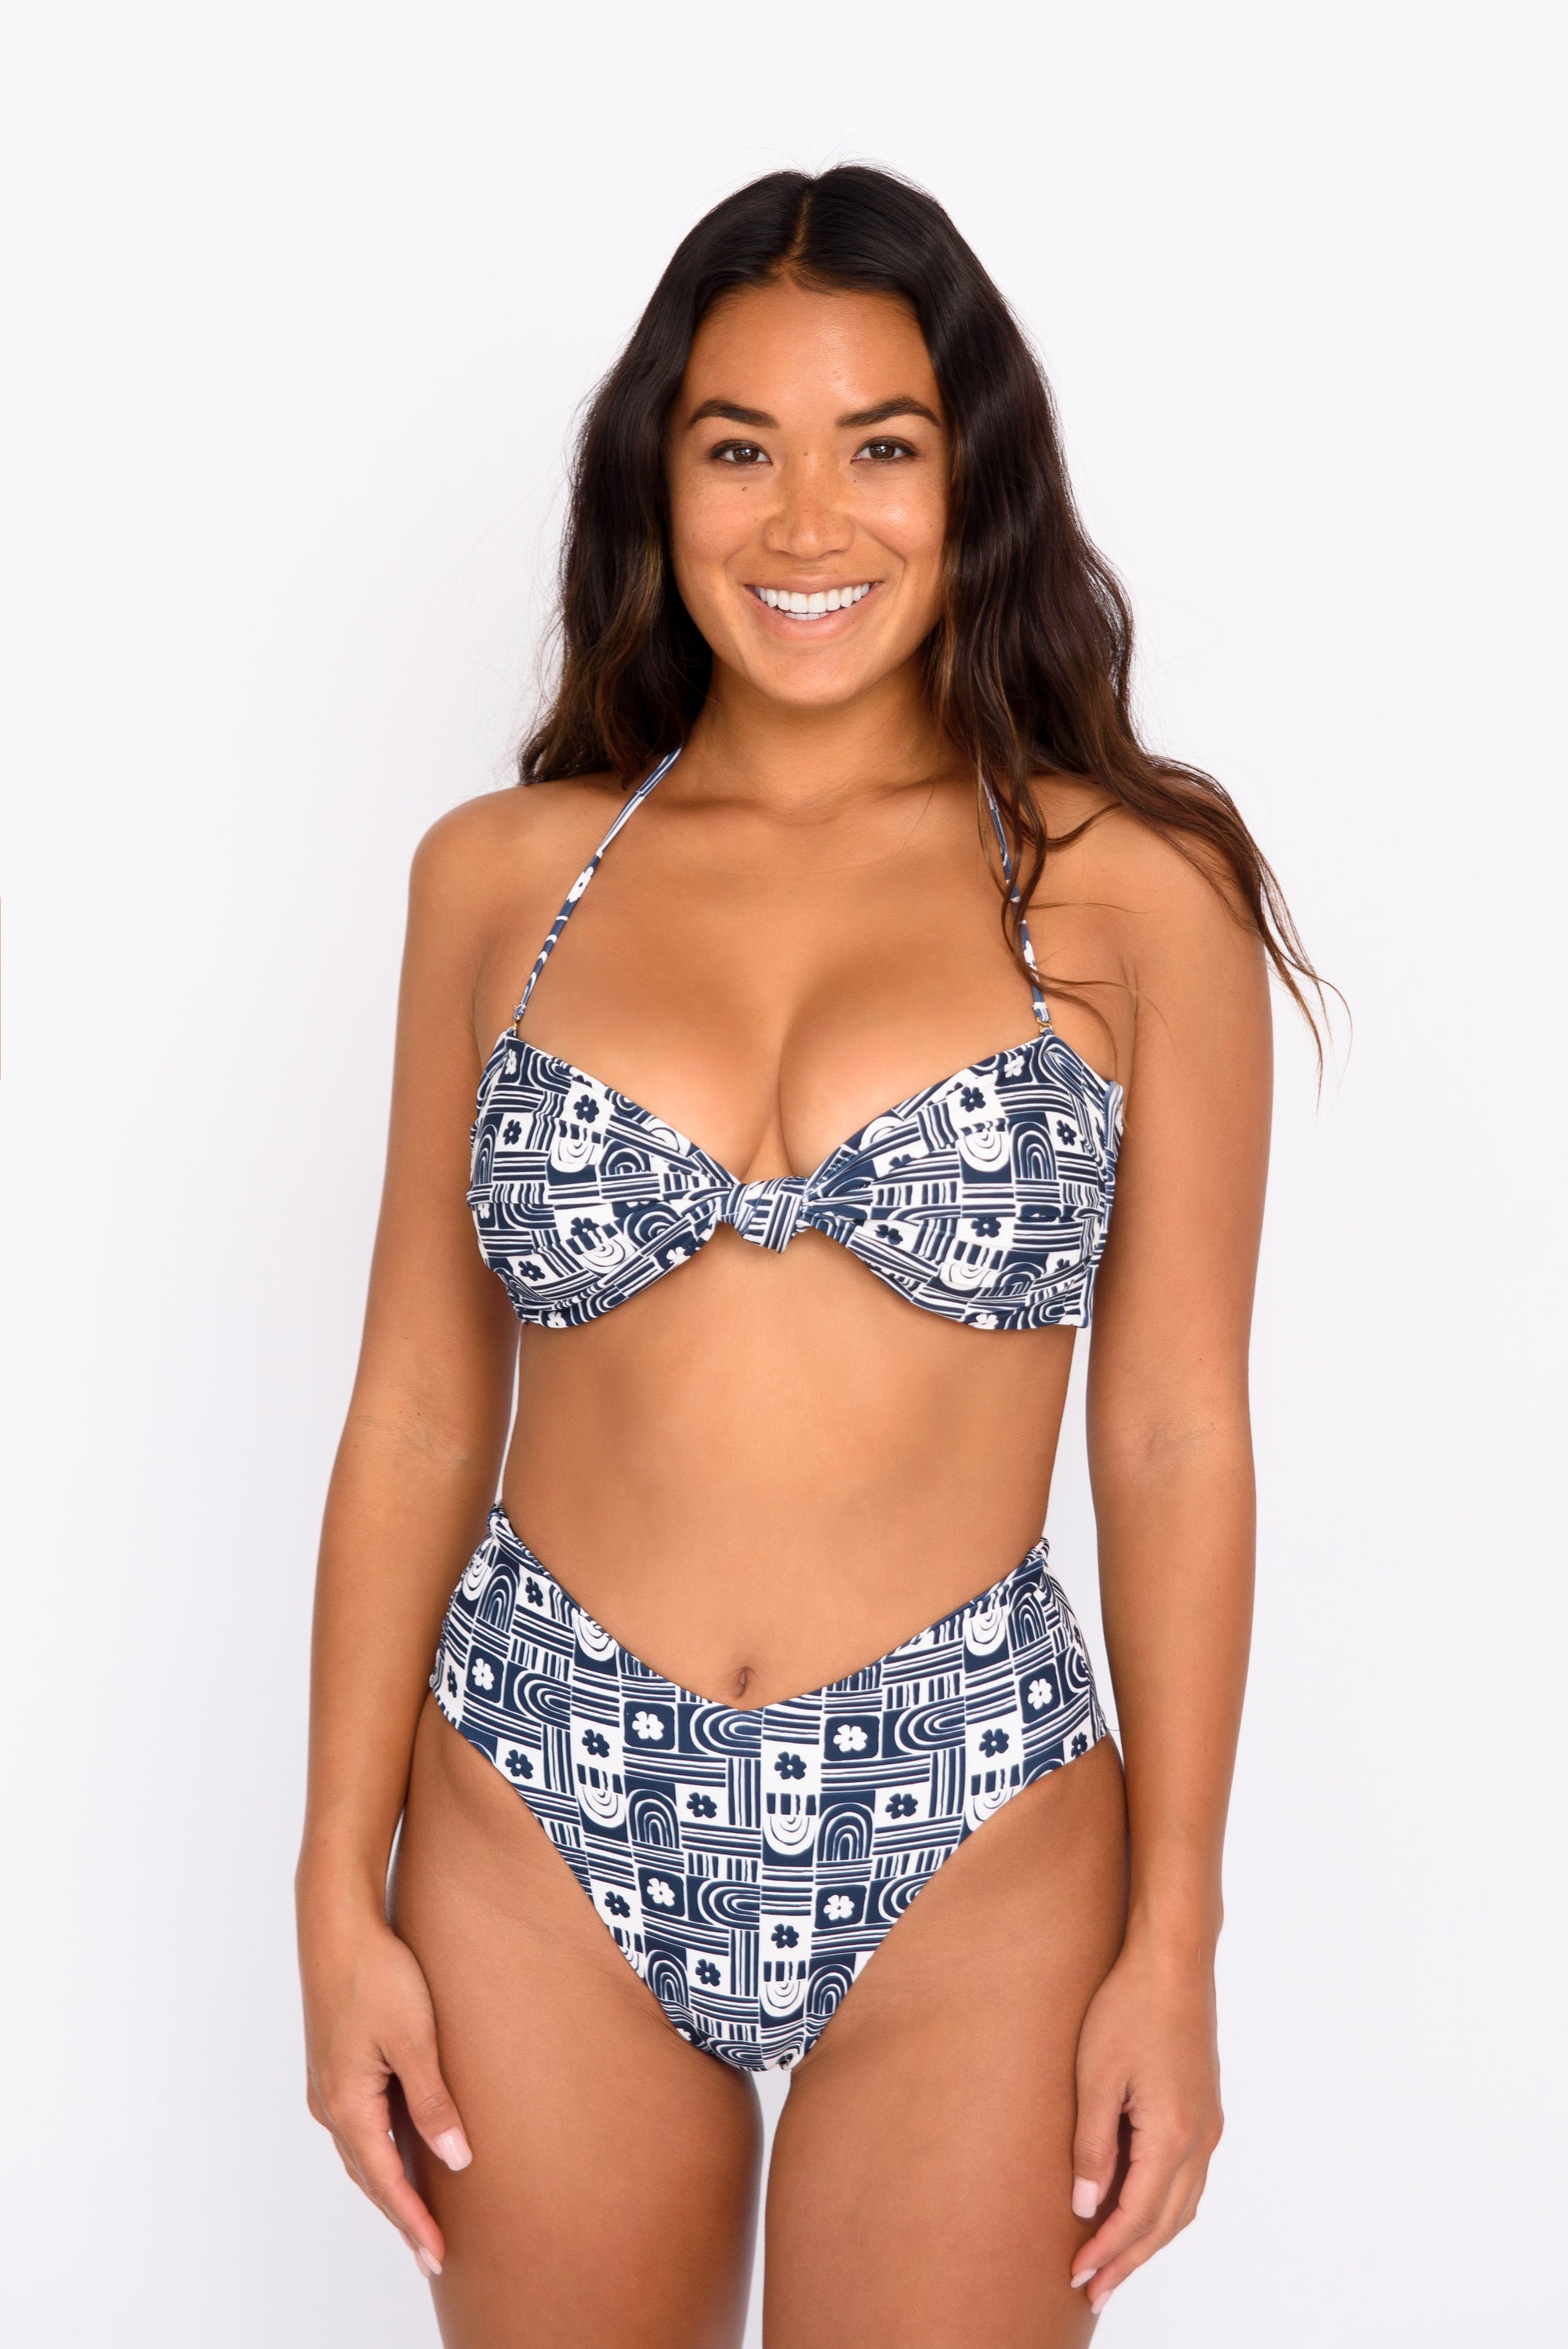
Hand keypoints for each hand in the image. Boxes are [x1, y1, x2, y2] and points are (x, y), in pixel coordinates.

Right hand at [301, 1909, 471, 2278]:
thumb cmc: (375, 1973)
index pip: (386, 2182)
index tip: (436, 2257)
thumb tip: (455, 2159)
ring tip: (419, 2216)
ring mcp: (328, 2086)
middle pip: (369, 2177)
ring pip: (362, 2153)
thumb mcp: (414, 2038)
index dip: (413, 2222)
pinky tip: (402, 2153)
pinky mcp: (335, 2067)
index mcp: (348, 2105)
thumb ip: (433, 2102)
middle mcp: (330, 2105)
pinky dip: (380, 2152)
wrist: (336, 1924)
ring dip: (389, 2186)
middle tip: (431, 2254)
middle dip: (401, 2216)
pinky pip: (360, 2127)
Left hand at [1066, 1939, 1223, 2316]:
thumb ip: (1092, 2146)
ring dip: (1149, 2239)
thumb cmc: (1129, 2007)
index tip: (1077, 2278)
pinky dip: (1164, 2208)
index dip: (1106, 2253)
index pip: (1137, 2217)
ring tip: (1114, 2263)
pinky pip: (1188, 2179)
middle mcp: (1199, 2140)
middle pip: (1165, 2223)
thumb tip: (1087, 2207)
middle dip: (1129, 2261)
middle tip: (1094, 2292)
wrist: (1173, 1961)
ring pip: (1182, 2206)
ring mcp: (1207, 2125)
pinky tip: (1140, 2210)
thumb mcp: (1095, 2076)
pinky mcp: (1203, 2110)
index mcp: (1173, 2136)